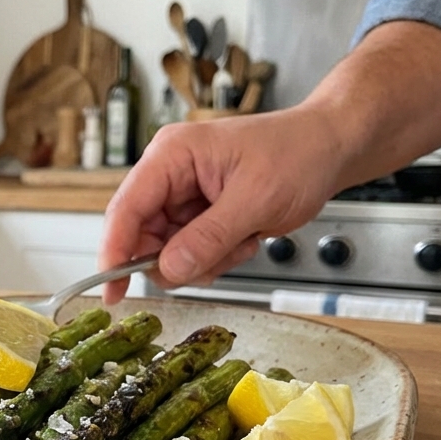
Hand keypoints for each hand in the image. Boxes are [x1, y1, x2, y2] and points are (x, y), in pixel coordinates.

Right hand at [98, 106, 345, 302]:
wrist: (330, 149)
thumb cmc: (298, 154)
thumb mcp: (256, 199)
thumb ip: (208, 238)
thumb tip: (167, 270)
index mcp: (172, 155)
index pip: (125, 209)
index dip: (114, 252)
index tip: (111, 290)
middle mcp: (168, 174)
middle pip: (141, 236)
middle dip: (175, 259)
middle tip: (212, 261)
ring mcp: (181, 196)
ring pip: (166, 251)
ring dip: (203, 259)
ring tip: (241, 238)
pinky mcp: (196, 215)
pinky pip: (188, 253)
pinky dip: (215, 257)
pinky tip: (244, 238)